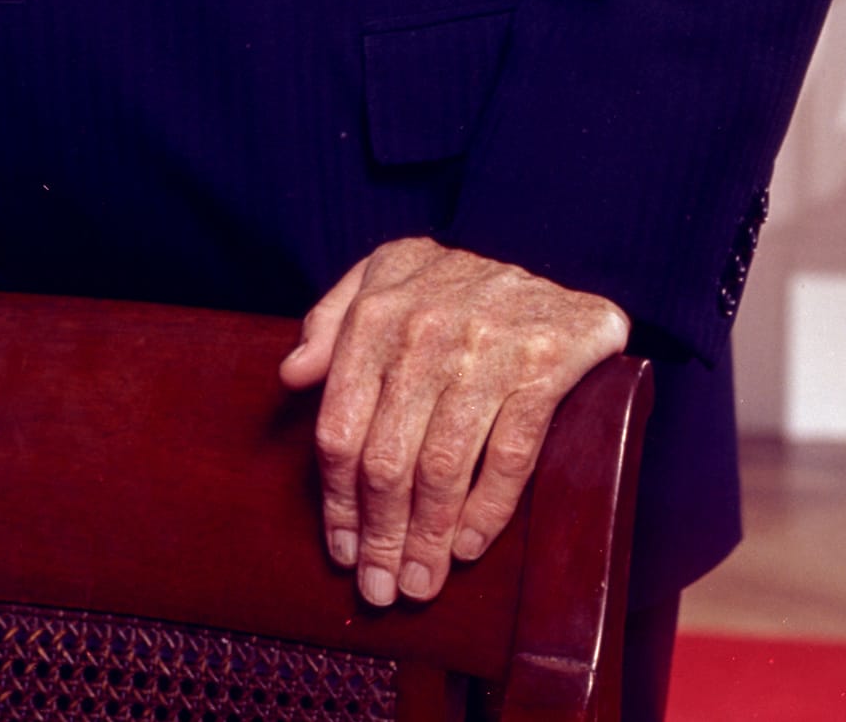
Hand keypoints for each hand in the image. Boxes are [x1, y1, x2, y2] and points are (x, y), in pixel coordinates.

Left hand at [278, 237, 628, 608]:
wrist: (552, 257)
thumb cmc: (451, 283)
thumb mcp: (383, 276)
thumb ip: (331, 320)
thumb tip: (293, 375)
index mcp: (377, 312)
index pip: (341, 428)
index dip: (337, 501)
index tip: (341, 550)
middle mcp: (425, 329)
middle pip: (387, 460)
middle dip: (380, 536)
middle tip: (380, 587)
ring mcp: (486, 348)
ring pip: (443, 468)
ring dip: (427, 539)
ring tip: (420, 583)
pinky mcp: (543, 365)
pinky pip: (509, 457)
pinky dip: (486, 511)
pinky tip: (467, 546)